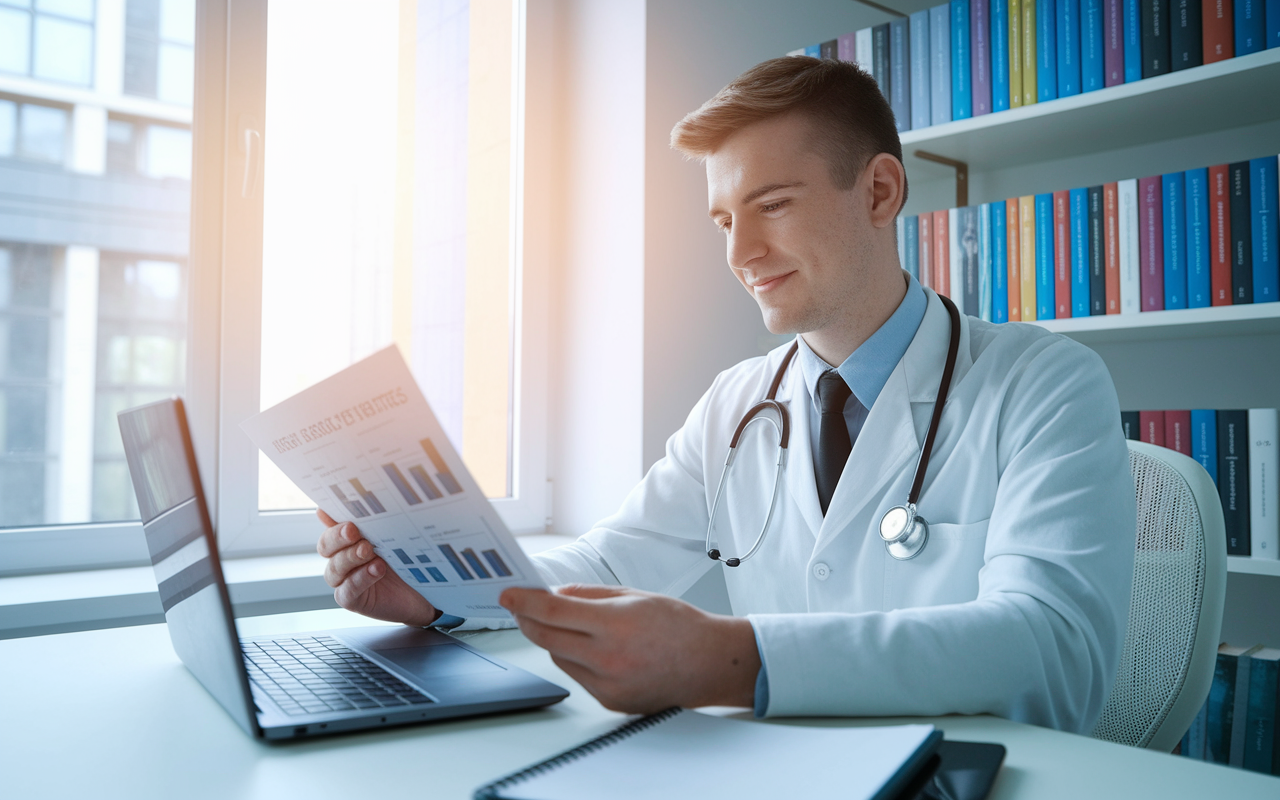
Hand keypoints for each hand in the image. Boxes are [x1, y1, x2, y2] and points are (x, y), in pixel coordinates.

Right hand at [315, 509, 439, 626]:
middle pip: (325, 545)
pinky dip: (360, 578)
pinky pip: (347, 590)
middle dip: (337, 536)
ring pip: (334, 568)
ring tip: (368, 550)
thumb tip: (371, 494)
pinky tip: (376, 570)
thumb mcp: (396, 536)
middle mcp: (342, 557)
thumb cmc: (409, 559)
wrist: (425, 590)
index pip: (330, 525)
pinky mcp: (352, 599)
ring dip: (350, 557)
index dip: (328, 515)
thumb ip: (379, 520)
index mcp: (348, 539)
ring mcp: (344, 579)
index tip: (328, 508)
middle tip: (352, 530)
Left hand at [499, 585, 759, 712]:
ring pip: (559, 657)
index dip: (524, 602)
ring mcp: (608, 685)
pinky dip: (577, 659)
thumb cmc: (678, 625)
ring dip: (555, 639)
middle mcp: (608, 659)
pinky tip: (594, 648)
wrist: (708, 664)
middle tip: (521, 607)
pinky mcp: (609, 702)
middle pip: (546, 639)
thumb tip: (553, 595)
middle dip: (528, 620)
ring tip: (573, 625)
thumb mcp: (633, 596)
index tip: (508, 594)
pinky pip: (578, 675)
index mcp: (615, 625)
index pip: (553, 613)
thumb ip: (588, 596)